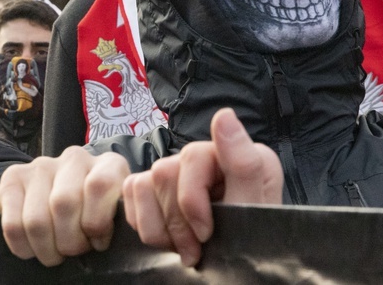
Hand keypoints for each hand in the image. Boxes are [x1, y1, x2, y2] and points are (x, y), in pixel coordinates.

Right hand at [0, 146, 129, 266]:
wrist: (58, 202)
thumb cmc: (93, 218)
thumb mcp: (115, 218)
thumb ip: (116, 220)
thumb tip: (101, 238)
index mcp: (109, 165)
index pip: (99, 185)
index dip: (96, 223)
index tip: (97, 242)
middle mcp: (75, 158)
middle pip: (63, 204)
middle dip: (69, 243)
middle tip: (71, 252)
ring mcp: (41, 165)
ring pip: (36, 220)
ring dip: (46, 249)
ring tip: (53, 252)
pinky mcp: (12, 177)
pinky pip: (12, 225)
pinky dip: (23, 247)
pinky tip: (33, 247)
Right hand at [122, 108, 282, 266]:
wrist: (234, 276)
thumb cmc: (248, 247)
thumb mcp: (252, 213)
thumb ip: (243, 164)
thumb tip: (223, 114)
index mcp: (237, 154)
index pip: (193, 156)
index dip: (192, 199)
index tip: (206, 233)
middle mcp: (206, 156)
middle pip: (164, 172)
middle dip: (176, 221)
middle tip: (194, 252)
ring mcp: (179, 171)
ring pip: (144, 184)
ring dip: (159, 227)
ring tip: (181, 249)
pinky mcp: (156, 187)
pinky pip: (130, 191)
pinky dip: (142, 222)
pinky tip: (164, 238)